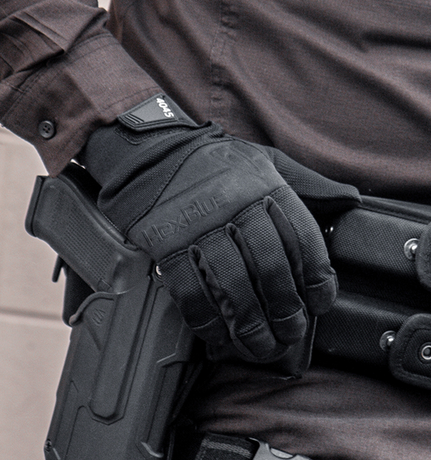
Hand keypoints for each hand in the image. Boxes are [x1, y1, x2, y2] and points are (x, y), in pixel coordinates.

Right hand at [79, 94, 359, 362]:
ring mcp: (199, 228)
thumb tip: (350, 200)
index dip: (316, 279)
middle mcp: (235, 207)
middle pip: (270, 269)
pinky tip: (218, 336)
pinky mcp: (167, 245)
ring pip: (233, 286)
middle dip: (286, 311)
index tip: (319, 303)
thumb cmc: (216, 163)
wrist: (154, 155)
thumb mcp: (267, 159)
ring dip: (250, 326)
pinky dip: (206, 321)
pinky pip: (191, 291)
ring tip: (261, 347)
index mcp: (264, 186)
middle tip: (290, 333)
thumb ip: (308, 182)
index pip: (302, 240)